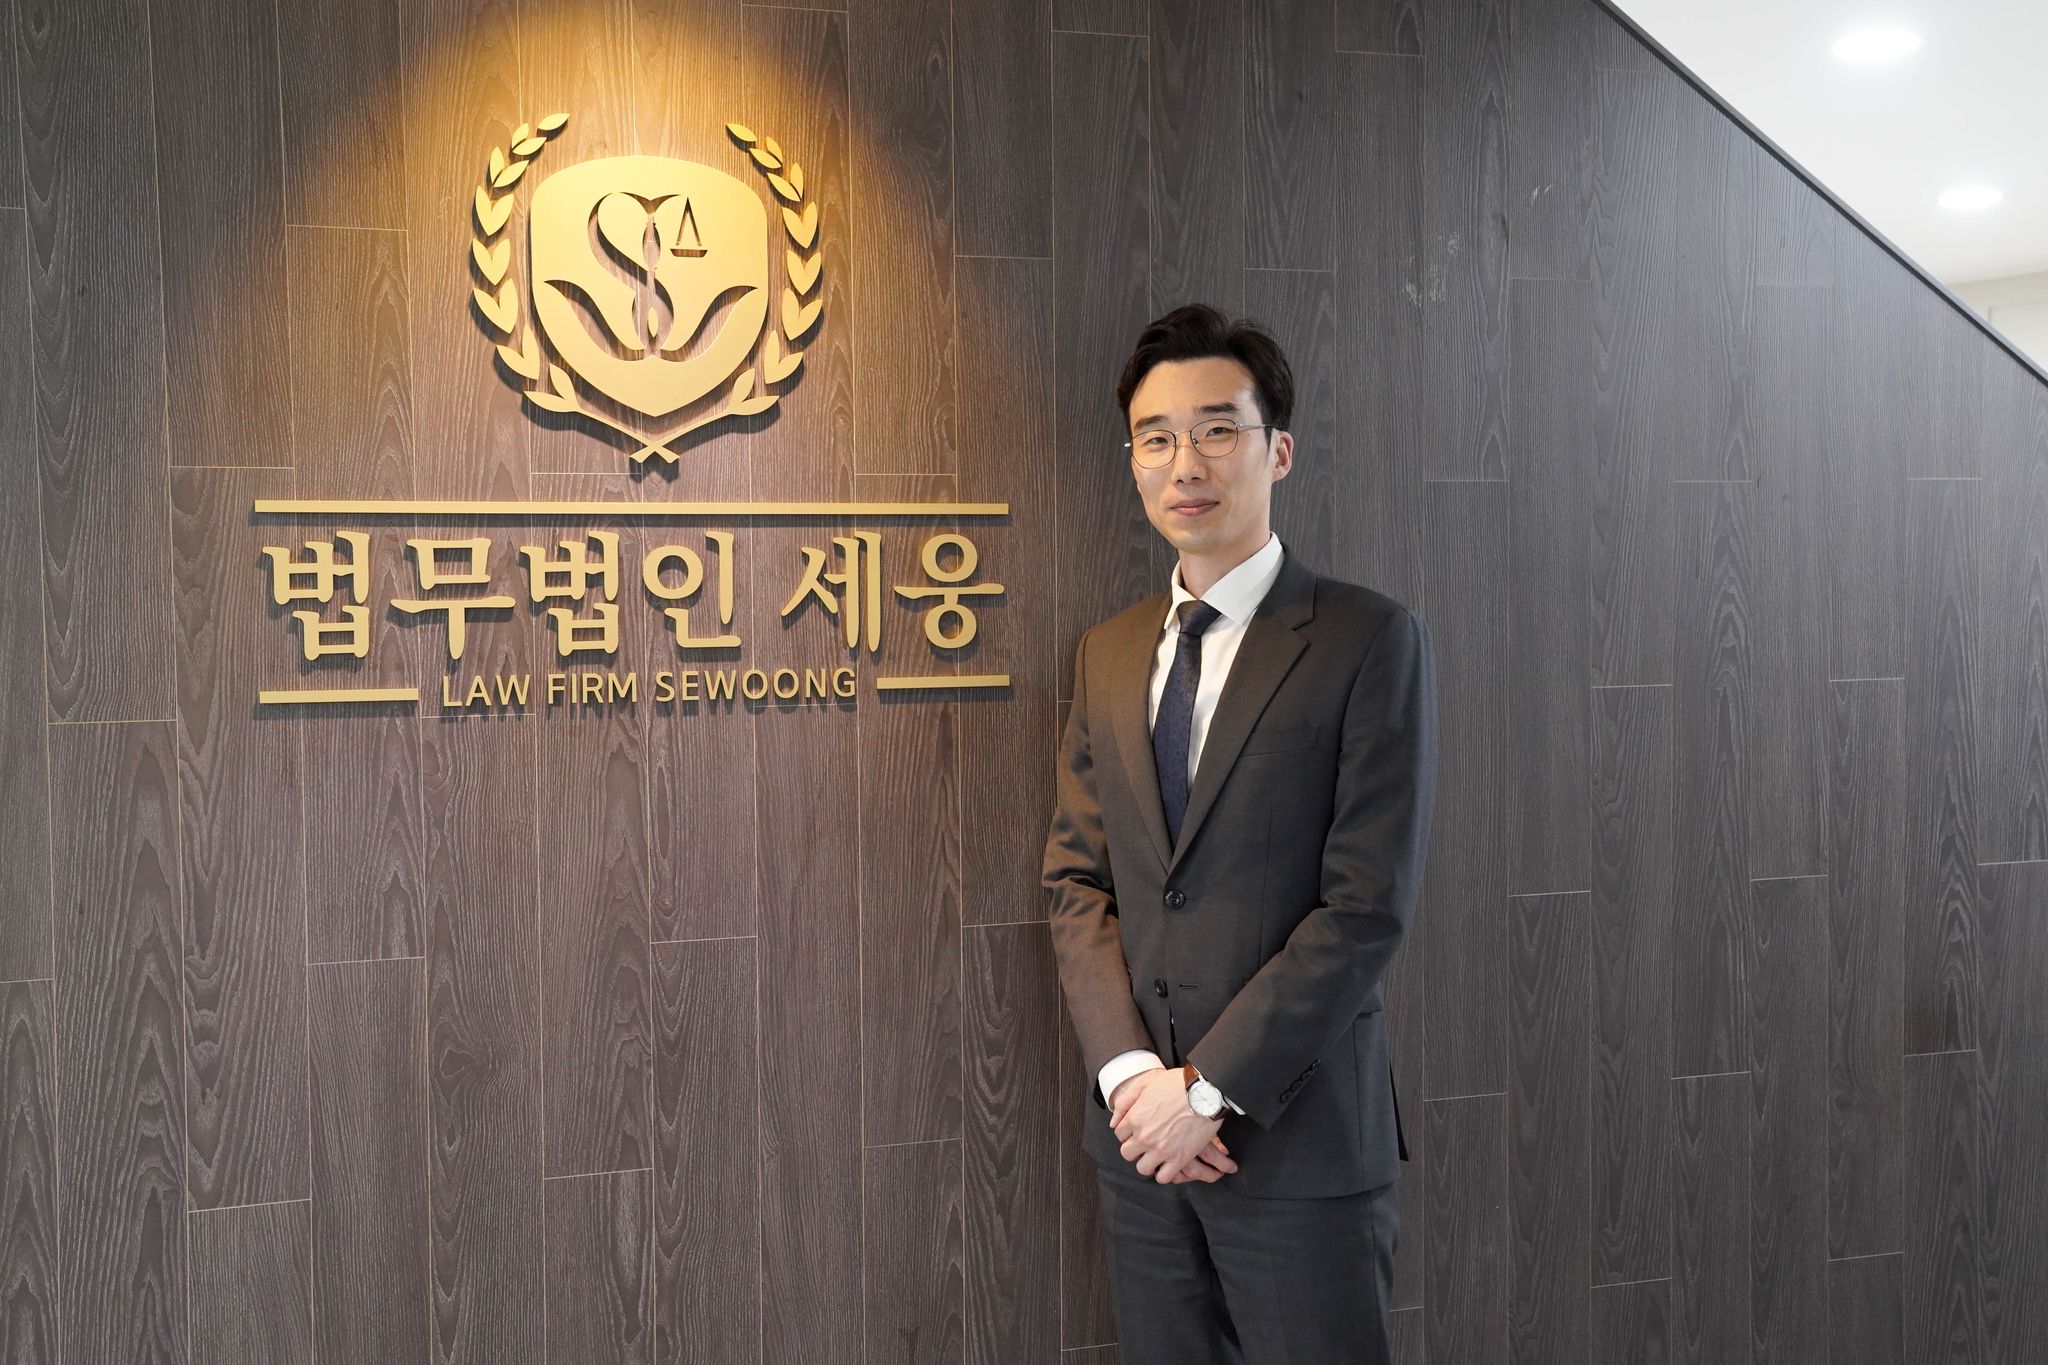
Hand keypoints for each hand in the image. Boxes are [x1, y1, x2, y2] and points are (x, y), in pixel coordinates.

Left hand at [1108, 1067, 1234, 1182]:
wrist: (1206, 1092)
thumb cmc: (1178, 1084)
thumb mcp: (1145, 1083)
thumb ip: (1125, 1102)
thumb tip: (1113, 1122)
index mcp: (1135, 1118)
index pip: (1119, 1134)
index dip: (1128, 1132)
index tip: (1138, 1131)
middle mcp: (1144, 1136)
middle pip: (1127, 1153)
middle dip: (1135, 1148)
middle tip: (1146, 1143)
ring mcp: (1161, 1150)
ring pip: (1142, 1168)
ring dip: (1148, 1162)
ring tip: (1157, 1155)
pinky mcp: (1179, 1158)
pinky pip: (1163, 1177)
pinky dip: (1164, 1173)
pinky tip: (1169, 1164)